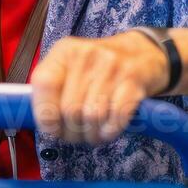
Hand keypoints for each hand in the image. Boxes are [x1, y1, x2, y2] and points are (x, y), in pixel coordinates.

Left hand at [30, 33, 168, 144]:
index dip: (45, 114)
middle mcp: (86, 55)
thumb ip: (54, 90)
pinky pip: (116, 117)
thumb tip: (45, 123)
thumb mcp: (72, 68)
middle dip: (71, 132)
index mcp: (64, 51)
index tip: (52, 129)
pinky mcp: (133, 80)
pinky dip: (110, 131)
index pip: (44, 84)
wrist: (144, 53)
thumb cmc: (99, 68)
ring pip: (92, 116)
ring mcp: (112, 66)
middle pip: (69, 108)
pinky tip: (108, 130)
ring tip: (92, 134)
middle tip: (76, 136)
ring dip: (91, 135)